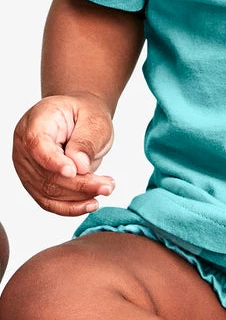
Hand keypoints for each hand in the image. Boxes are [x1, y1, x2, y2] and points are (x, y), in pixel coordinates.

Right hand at [12, 94, 116, 215]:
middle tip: (107, 185)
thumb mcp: (94, 118)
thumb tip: (80, 166)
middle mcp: (24, 146)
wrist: (80, 116)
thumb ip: (86, 140)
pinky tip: (90, 204)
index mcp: (36, 121)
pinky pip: (48, 200)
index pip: (37, 144)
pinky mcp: (34, 183)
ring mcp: (26, 167)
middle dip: (79, 184)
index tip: (74, 171)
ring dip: (79, 196)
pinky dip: (70, 206)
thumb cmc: (85, 113)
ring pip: (47, 191)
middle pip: (46, 173)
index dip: (54, 161)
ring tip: (106, 188)